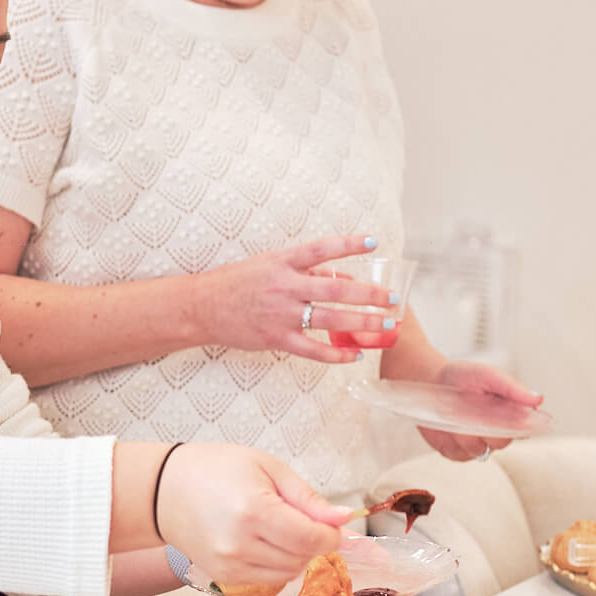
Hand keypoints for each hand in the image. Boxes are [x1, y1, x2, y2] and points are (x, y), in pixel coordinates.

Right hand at [155, 443, 351, 592]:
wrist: (164, 490)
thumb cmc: (215, 469)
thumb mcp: (268, 468)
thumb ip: (308, 498)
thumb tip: (343, 519)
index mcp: (254, 510)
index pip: (312, 538)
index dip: (331, 534)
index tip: (332, 524)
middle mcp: (241, 543)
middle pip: (303, 558)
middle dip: (315, 543)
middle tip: (305, 520)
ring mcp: (230, 565)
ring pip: (289, 574)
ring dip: (297, 555)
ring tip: (281, 529)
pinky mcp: (223, 577)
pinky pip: (268, 580)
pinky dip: (277, 564)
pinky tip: (266, 542)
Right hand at [193, 235, 395, 363]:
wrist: (203, 307)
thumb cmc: (239, 282)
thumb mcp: (271, 265)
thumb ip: (307, 269)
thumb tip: (344, 275)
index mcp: (283, 262)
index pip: (322, 248)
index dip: (349, 244)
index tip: (374, 241)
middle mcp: (285, 286)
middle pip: (336, 289)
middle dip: (369, 294)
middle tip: (392, 298)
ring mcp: (281, 314)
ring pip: (331, 319)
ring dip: (362, 322)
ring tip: (387, 325)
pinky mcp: (276, 339)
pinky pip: (313, 350)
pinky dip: (337, 354)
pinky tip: (356, 354)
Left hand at [417, 361, 543, 461]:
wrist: (432, 381)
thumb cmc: (463, 377)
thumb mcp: (489, 375)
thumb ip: (512, 388)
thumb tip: (537, 399)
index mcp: (510, 415)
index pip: (523, 429)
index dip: (515, 425)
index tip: (502, 414)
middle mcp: (496, 432)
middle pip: (502, 442)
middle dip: (487, 427)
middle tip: (472, 409)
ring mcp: (477, 443)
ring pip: (479, 449)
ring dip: (465, 433)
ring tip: (454, 413)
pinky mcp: (457, 452)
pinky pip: (458, 454)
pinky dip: (450, 440)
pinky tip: (446, 424)